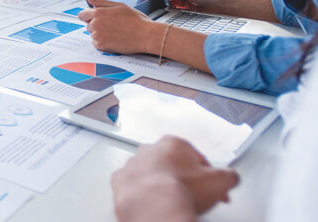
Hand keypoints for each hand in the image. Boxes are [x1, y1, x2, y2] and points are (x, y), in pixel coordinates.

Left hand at [79, 0, 161, 54]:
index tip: (97, 18)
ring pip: (93, 34)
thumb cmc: (136, 20)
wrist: (147, 36)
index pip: (82, 14)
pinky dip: (103, 42)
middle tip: (113, 25)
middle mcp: (95, 24)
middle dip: (97, 25)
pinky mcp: (101, 46)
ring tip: (116, 32)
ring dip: (100, 34)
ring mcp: (97, 36)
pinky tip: (115, 39)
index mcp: (98, 12)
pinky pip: (96, 44)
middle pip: (88, 25)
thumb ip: (100, 2)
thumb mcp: (118, 6)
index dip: (89, 16)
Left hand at [112, 136, 238, 220]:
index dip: (207, 176)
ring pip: (151, 175)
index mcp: (173, 144)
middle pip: (171, 165)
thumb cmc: (182, 191)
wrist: (154, 208)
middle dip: (183, 179)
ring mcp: (132, 166)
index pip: (196, 157)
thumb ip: (230, 175)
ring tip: (172, 203)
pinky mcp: (120, 183)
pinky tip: (153, 205)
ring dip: (160, 186)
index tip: (212, 189)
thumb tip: (231, 177)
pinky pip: (133, 188)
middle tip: (193, 197)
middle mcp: (149, 150)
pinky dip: (142, 196)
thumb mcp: (221, 181)